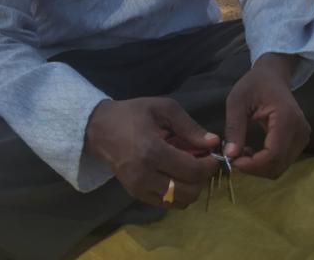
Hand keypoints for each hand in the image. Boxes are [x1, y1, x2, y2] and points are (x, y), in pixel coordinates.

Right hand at [84, 97, 219, 207]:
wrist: (100, 129)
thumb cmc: (133, 114)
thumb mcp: (163, 109)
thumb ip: (190, 127)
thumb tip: (213, 142)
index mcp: (151, 151)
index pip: (192, 170)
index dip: (210, 165)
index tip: (213, 155)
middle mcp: (144, 175)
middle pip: (189, 191)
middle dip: (202, 178)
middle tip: (202, 162)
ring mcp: (138, 189)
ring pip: (180, 202)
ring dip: (192, 188)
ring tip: (189, 169)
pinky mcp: (136, 195)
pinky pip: (167, 204)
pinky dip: (179, 193)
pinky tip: (177, 176)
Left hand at [223, 53, 310, 178]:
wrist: (273, 76)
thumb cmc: (255, 84)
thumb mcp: (237, 101)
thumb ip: (234, 128)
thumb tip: (230, 155)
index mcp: (286, 118)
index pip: (273, 155)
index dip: (252, 165)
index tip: (232, 160)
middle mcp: (300, 131)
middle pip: (278, 166)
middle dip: (254, 168)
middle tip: (234, 157)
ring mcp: (303, 137)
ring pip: (281, 167)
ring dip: (259, 167)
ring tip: (242, 153)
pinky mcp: (301, 141)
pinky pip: (283, 161)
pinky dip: (266, 163)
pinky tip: (253, 152)